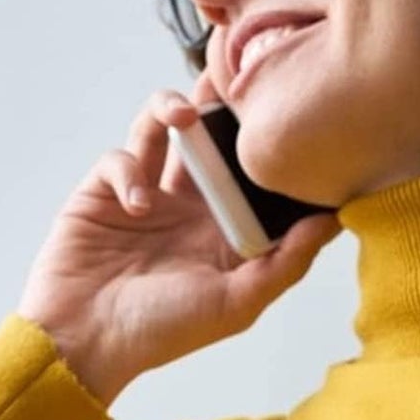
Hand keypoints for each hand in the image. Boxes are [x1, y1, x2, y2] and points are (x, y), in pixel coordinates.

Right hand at [16, 67, 342, 407]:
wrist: (86, 341)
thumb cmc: (162, 332)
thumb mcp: (237, 302)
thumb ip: (286, 262)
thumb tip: (334, 220)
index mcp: (224, 231)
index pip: (254, 174)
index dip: (268, 145)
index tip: (287, 112)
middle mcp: (188, 207)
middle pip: (210, 137)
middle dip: (219, 104)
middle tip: (233, 78)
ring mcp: (145, 194)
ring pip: (161, 125)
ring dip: (171, 108)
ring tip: (183, 115)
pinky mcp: (103, 191)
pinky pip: (119, 157)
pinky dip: (127, 171)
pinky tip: (136, 205)